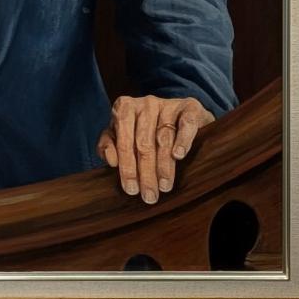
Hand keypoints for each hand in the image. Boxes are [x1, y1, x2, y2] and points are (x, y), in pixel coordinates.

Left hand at [96, 95, 213, 203]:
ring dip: (164, 165)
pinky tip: (179, 155)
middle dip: (146, 172)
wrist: (179, 115)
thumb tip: (111, 160)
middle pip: (144, 142)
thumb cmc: (144, 130)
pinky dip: (182, 140)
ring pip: (164, 138)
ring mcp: (168, 103)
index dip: (127, 166)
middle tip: (149, 195)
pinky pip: (186, 124)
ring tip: (164, 186)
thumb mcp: (121, 135)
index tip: (131, 189)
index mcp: (124, 108)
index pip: (123, 140)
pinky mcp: (190, 106)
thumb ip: (109, 144)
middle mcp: (146, 103)